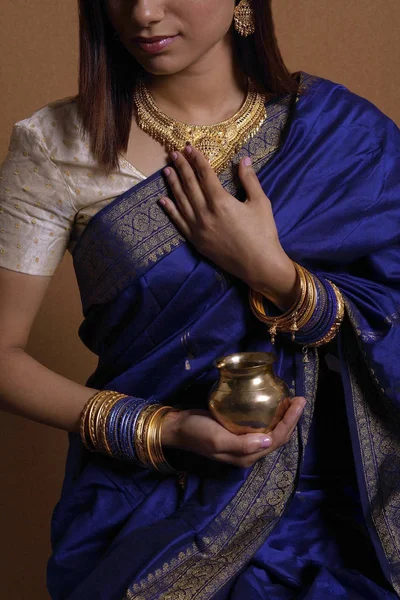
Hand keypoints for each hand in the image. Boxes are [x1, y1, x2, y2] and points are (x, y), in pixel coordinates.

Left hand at [159, 146, 297, 308]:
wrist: (259, 265)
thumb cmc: (263, 233)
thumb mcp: (260, 203)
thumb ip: (250, 180)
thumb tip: (244, 160)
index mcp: (221, 202)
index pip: (204, 175)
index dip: (196, 159)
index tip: (189, 147)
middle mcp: (205, 213)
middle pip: (189, 185)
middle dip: (181, 167)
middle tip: (173, 153)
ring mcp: (198, 228)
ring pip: (181, 201)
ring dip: (173, 184)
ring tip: (166, 170)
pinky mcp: (196, 241)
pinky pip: (179, 222)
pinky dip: (170, 210)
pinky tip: (163, 200)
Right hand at [161, 396, 305, 467]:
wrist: (177, 427)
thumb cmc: (196, 433)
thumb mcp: (216, 439)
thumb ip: (242, 444)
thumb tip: (269, 442)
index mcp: (246, 456)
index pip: (276, 440)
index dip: (290, 422)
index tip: (299, 402)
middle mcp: (248, 451)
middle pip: (278, 436)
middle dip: (291, 419)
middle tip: (300, 399)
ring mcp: (243, 441)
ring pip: (270, 430)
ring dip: (283, 416)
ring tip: (291, 400)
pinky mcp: (237, 431)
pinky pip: (260, 424)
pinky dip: (270, 414)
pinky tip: (272, 402)